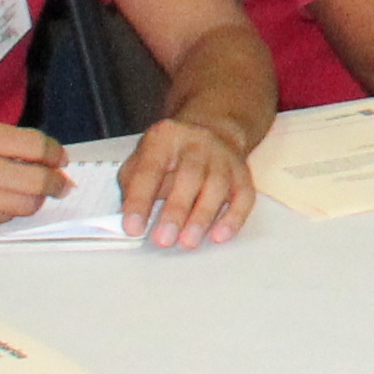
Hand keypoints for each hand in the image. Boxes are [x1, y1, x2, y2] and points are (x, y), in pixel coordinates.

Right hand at [0, 117, 68, 230]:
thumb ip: (0, 140)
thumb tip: (41, 156)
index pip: (35, 146)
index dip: (55, 154)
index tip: (61, 158)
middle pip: (37, 180)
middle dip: (57, 182)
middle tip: (62, 182)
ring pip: (24, 204)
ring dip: (36, 199)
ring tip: (37, 193)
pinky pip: (1, 219)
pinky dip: (9, 210)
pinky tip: (4, 201)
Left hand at [117, 116, 256, 247]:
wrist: (211, 131)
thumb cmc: (170, 154)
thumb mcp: (141, 160)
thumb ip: (133, 187)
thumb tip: (130, 219)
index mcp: (164, 138)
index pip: (149, 170)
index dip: (140, 201)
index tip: (133, 228)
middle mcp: (197, 143)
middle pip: (189, 176)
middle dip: (176, 211)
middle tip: (164, 238)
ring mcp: (222, 157)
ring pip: (217, 186)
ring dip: (202, 217)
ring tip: (188, 241)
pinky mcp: (241, 173)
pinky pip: (243, 195)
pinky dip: (233, 217)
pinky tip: (220, 234)